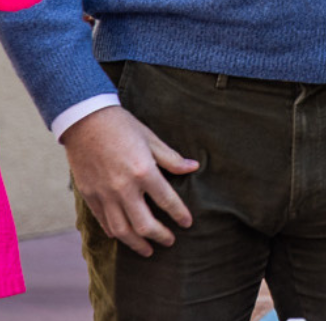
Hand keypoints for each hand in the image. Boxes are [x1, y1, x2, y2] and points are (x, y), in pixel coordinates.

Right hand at [61, 105, 198, 257]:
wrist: (86, 122)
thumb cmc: (123, 127)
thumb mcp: (151, 138)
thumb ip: (171, 158)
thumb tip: (193, 167)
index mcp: (144, 171)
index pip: (167, 200)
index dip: (180, 214)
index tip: (188, 223)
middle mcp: (124, 188)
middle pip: (144, 224)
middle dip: (160, 236)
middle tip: (170, 242)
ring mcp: (105, 195)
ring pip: (122, 230)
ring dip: (137, 243)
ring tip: (147, 250)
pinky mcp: (90, 197)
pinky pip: (104, 222)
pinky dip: (116, 233)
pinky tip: (124, 236)